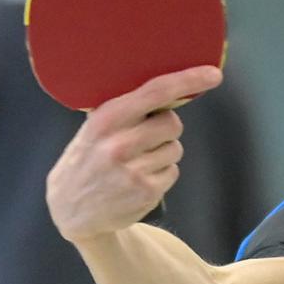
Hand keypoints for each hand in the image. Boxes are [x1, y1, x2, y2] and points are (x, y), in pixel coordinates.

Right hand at [45, 66, 220, 244]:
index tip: (212, 74)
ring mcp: (134, 170)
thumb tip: (170, 91)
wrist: (70, 209)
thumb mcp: (94, 128)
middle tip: (146, 137)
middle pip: (173, 123)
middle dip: (166, 128)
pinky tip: (139, 179)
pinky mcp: (147, 192)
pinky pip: (173, 171)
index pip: (155, 92)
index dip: (188, 80)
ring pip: (175, 149)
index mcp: (106, 119)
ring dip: (163, 153)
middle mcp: (120, 144)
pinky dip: (162, 174)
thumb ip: (126, 110)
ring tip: (136, 162)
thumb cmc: (88, 160)